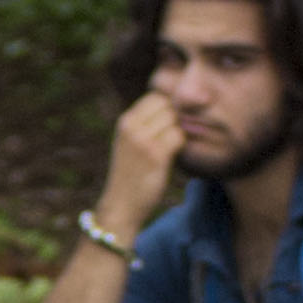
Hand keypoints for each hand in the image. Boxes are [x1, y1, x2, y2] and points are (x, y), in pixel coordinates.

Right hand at [101, 90, 186, 226]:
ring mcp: (143, 140)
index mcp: (125, 121)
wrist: (121, 205)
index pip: (156, 97)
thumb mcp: (130, 142)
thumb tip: (175, 105)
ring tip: (172, 149)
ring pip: (175, 120)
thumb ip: (146, 123)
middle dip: (176, 120)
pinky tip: (174, 157)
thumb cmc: (130, 174)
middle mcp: (132, 127)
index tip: (169, 126)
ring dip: (179, 133)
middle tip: (173, 139)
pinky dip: (181, 146)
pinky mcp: (156, 155)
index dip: (168, 108)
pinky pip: (179, 137)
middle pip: (168, 106)